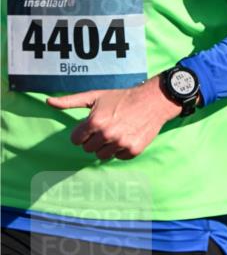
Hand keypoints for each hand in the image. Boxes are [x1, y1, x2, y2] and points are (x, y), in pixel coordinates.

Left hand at [46, 75, 181, 160]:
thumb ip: (70, 101)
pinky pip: (119, 157)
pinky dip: (121, 150)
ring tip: (115, 132)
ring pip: (102, 155)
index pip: (76, 140)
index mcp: (95, 122)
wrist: (151, 101)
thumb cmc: (121, 97)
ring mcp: (121, 143)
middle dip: (94, 140)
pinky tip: (126, 136)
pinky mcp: (133, 150)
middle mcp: (107, 134)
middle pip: (88, 149)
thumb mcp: (95, 96)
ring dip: (106, 146)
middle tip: (105, 128)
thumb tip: (47, 102)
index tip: (90, 127)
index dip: (82, 133)